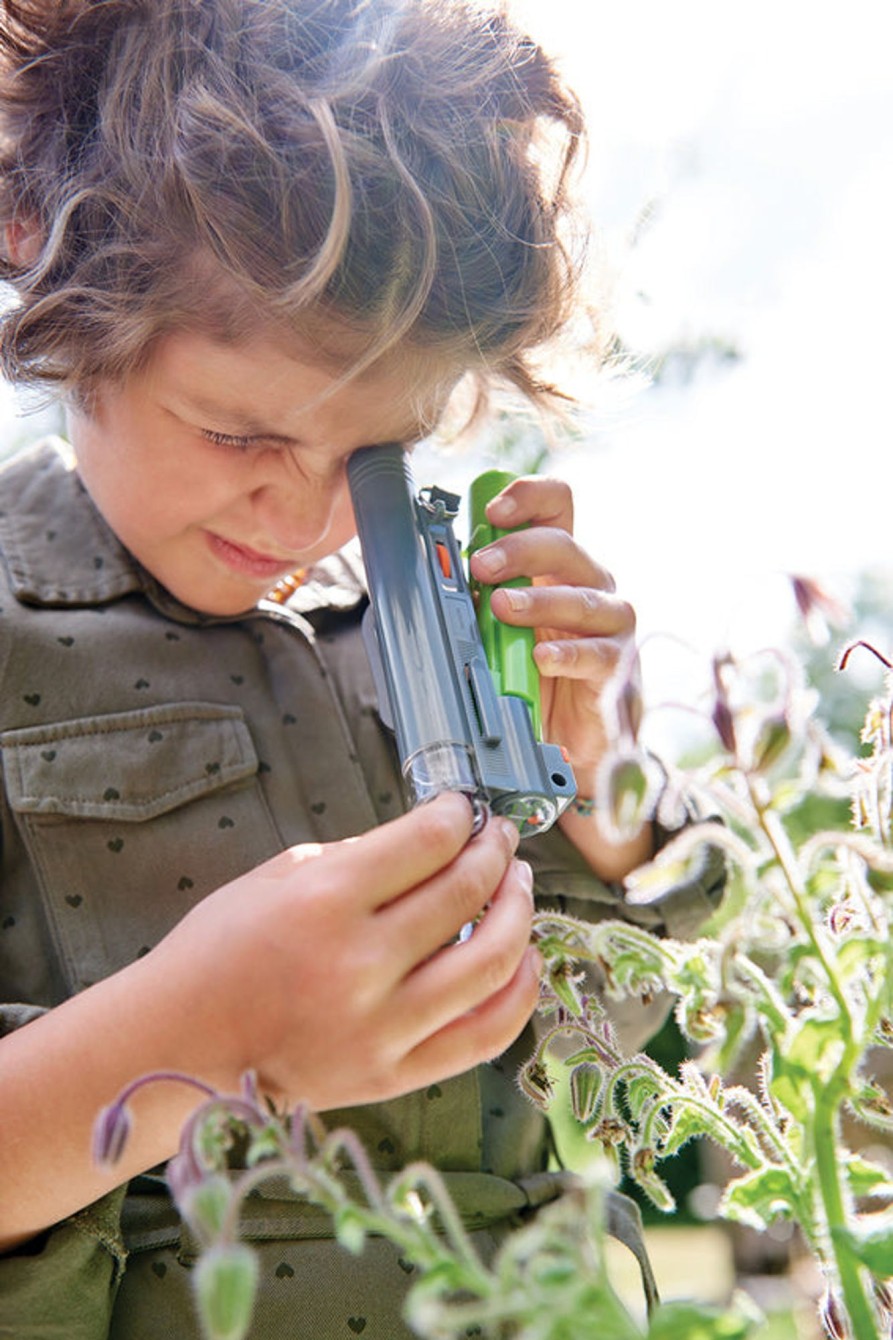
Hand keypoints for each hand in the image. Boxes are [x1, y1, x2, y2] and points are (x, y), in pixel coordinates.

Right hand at [152, 793, 538, 1109]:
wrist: (176, 1048)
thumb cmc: (217, 954)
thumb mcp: (274, 877)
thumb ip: (356, 858)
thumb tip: (429, 841)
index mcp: (325, 902)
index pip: (427, 842)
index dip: (459, 816)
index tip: (465, 809)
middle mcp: (360, 964)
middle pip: (467, 892)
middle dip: (495, 852)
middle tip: (499, 838)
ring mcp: (382, 1027)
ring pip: (493, 961)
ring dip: (519, 911)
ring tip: (518, 886)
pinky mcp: (393, 1076)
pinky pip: (485, 1034)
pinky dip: (519, 991)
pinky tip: (525, 957)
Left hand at [468, 474, 634, 794]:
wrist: (571, 742)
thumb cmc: (532, 676)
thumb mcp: (496, 630)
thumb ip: (478, 601)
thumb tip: (434, 581)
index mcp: (559, 566)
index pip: (556, 508)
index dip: (527, 497)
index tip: (491, 511)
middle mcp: (590, 585)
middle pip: (564, 544)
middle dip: (519, 548)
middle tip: (481, 566)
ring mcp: (610, 625)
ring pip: (584, 596)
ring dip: (539, 599)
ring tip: (503, 607)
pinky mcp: (616, 667)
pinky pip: (597, 653)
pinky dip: (566, 652)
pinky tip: (542, 656)